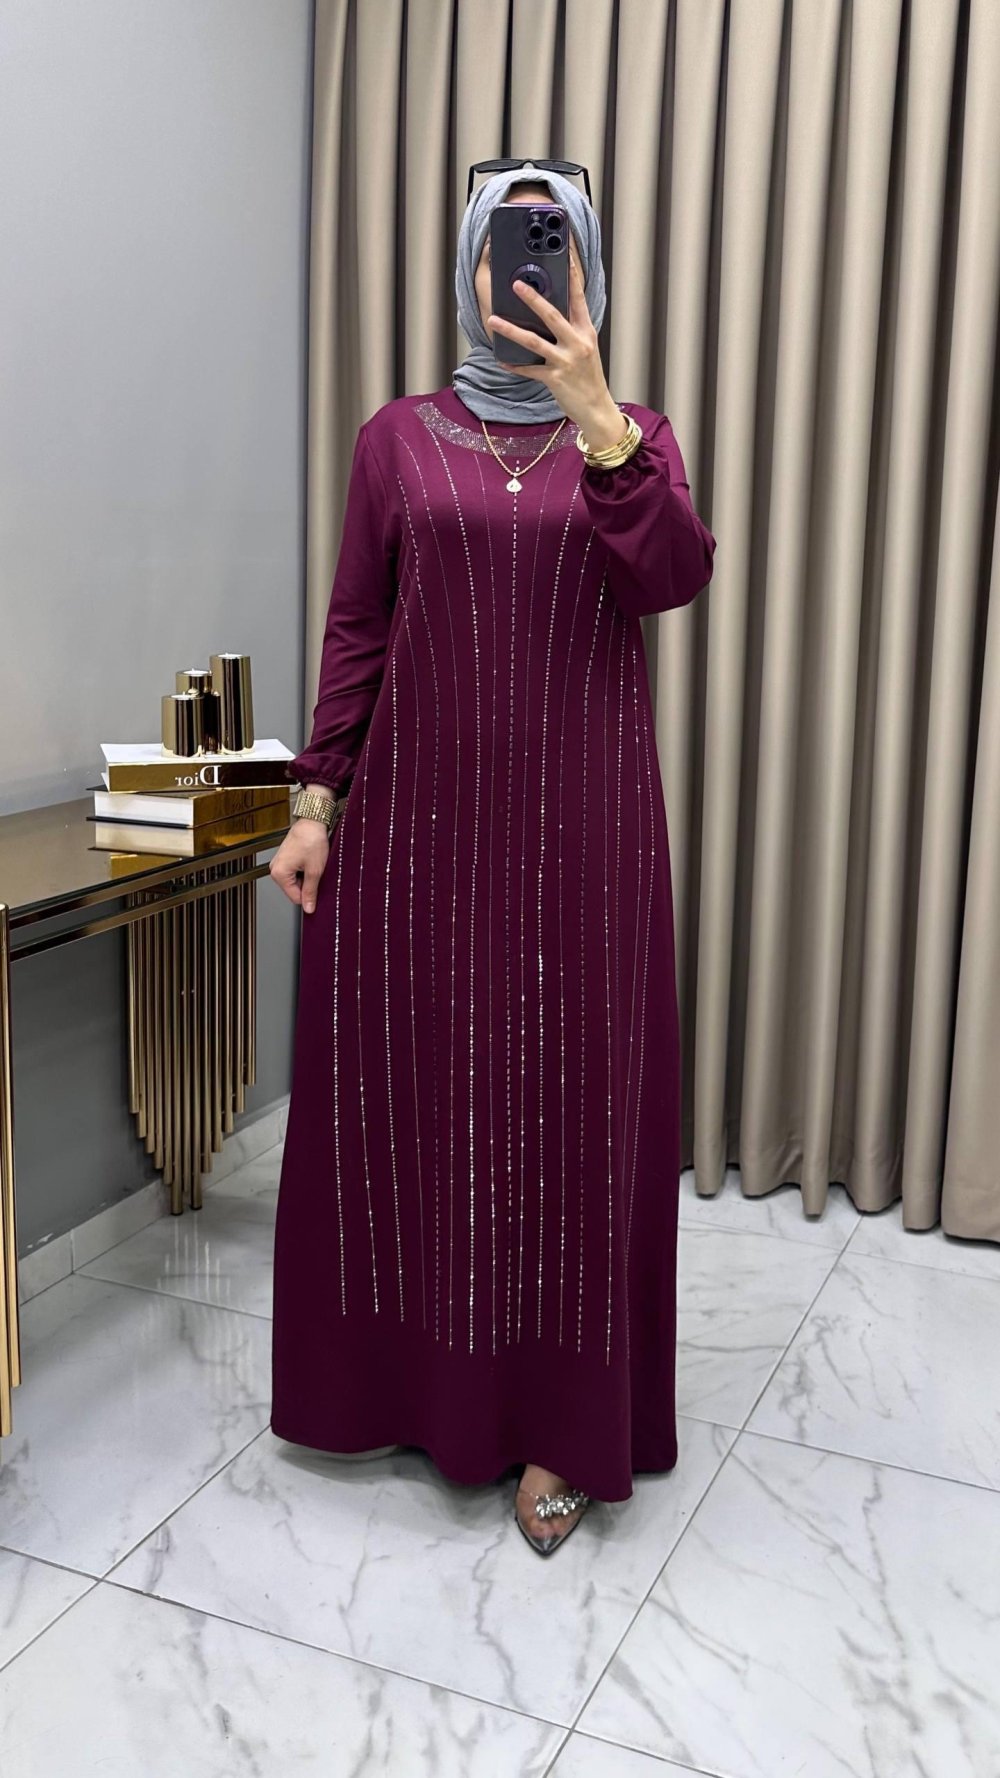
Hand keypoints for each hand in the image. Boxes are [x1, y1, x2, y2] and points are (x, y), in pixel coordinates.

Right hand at [269, 819, 328, 913]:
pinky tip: (310, 861)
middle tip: (317, 872)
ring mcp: (280, 863)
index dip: (309, 896)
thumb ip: (311, 891)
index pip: (295, 898)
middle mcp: (275, 869)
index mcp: (279, 873)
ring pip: (296, 881)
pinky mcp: (285, 858)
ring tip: (313, 864)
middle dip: (308, 885)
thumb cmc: (311, 840)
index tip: (318, 889)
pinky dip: (305, 870)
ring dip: (307, 877)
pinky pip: (295, 872)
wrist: (312, 822)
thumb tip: (309, 907)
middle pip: (294, 890)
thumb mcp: (314, 870)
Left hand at [486, 256, 626, 446]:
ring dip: (511, 330)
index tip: (564, 255)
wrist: (597, 408)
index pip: (578, 298)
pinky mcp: (554, 379)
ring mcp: (565, 361)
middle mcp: (577, 343)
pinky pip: (529, 369)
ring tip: (493, 321)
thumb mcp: (586, 349)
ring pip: (534, 342)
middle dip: (533, 299)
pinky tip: (501, 360)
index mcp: (586, 332)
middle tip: (516, 285)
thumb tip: (550, 312)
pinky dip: (514, 365)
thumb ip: (572, 330)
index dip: (572, 276)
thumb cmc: (589, 377)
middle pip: (553, 316)